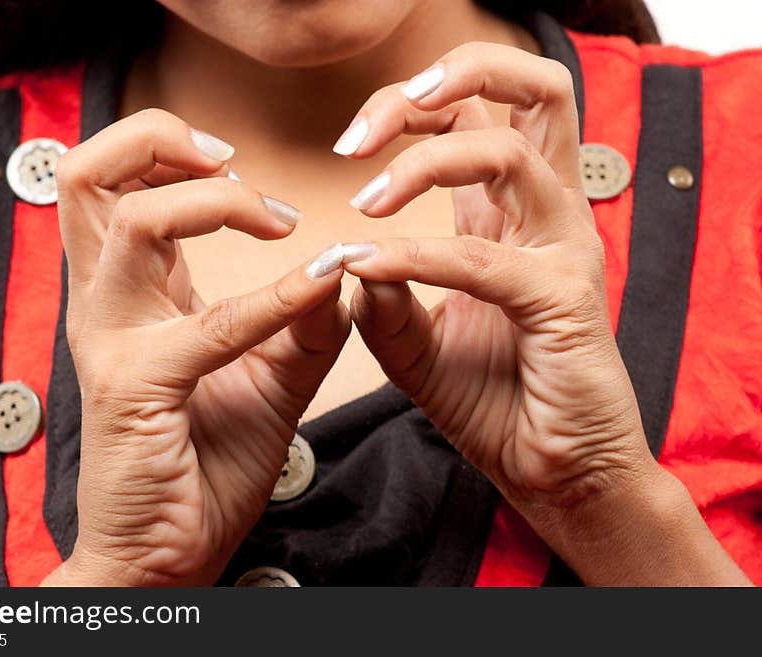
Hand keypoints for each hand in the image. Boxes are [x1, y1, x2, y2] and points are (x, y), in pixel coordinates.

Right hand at [44, 110, 349, 585]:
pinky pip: (209, 321)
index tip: (255, 180)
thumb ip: (302, 321)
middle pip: (89, 173)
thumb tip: (344, 265)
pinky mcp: (133, 386)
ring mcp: (111, 341)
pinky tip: (319, 287)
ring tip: (268, 213)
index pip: (117, 184)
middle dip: (157, 135)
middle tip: (228, 156)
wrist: (164, 554)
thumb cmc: (205, 463)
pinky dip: (273, 298)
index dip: (177, 150)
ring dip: (211, 197)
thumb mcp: (268, 377)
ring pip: (128, 218)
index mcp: (130, 293)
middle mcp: (107, 303)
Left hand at [334, 43, 750, 586]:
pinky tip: (370, 265)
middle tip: (365, 129)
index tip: (350, 140)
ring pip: (509, 152)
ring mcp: (564, 252)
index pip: (477, 115)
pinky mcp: (566, 301)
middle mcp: (544, 217)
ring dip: (424, 162)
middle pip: (528, 89)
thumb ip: (383, 304)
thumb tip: (348, 256)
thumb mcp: (416, 349)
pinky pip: (486, 259)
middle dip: (446, 78)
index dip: (413, 103)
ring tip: (365, 202)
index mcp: (510, 216)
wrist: (554, 472)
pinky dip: (419, 256)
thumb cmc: (495, 403)